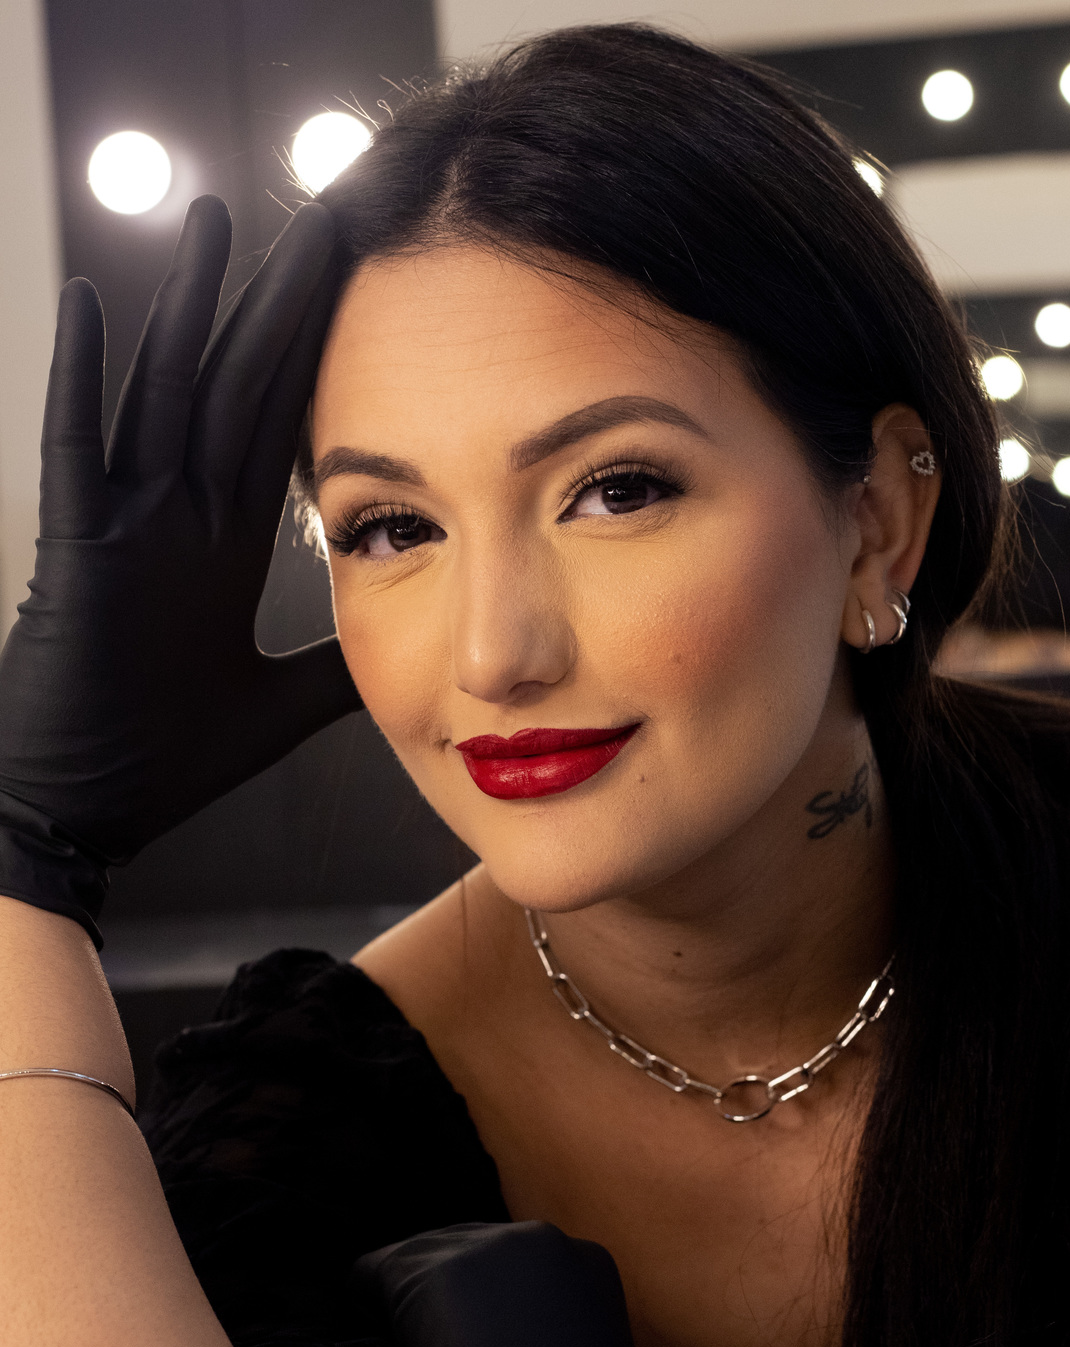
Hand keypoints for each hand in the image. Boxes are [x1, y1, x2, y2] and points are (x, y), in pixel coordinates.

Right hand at [0, 196, 360, 943]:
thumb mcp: (275, 703)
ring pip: (161, 394)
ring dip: (187, 311)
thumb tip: (400, 643)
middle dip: (275, 303)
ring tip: (215, 223)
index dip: (318, 354)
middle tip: (321, 215)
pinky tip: (93, 304)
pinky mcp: (75, 551)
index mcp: (223, 542)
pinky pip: (75, 450)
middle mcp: (176, 516)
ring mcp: (123, 525)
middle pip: (233, 385)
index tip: (362, 284)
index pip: (279, 422)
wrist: (80, 813)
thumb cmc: (159, 759)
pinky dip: (79, 379)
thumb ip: (332, 663)